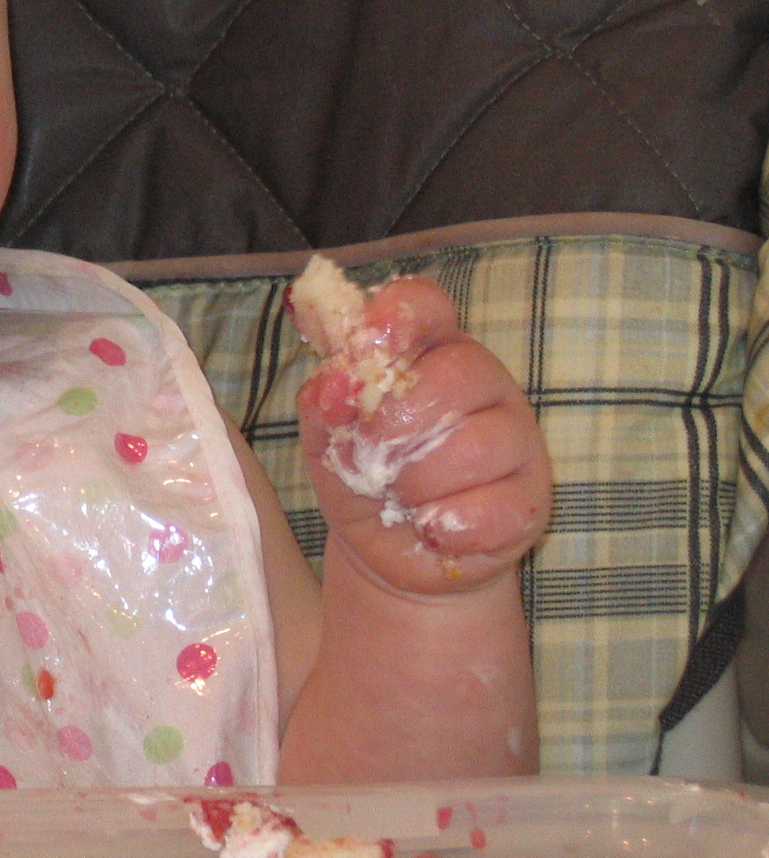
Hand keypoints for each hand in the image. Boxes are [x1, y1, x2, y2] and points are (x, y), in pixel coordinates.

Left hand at [298, 278, 550, 596]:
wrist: (387, 551)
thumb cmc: (361, 477)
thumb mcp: (327, 437)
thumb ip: (326, 403)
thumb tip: (334, 386)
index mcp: (427, 351)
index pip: (425, 306)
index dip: (398, 316)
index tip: (367, 342)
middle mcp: (482, 382)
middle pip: (457, 374)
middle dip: (396, 425)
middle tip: (373, 457)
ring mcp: (516, 439)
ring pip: (478, 445)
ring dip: (417, 483)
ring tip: (401, 498)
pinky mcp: (530, 500)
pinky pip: (495, 508)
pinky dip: (446, 526)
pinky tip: (429, 529)